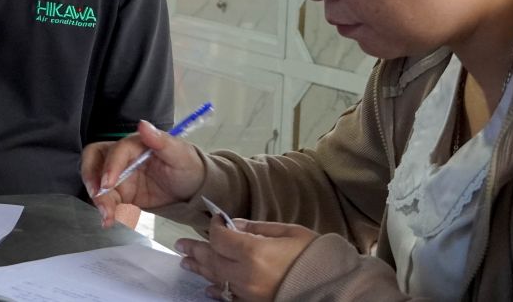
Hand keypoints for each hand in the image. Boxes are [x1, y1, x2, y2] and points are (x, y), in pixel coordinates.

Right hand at [82, 120, 204, 227]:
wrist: (193, 190)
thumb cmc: (187, 166)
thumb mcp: (179, 154)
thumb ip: (161, 140)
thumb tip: (143, 125)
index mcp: (135, 144)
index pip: (115, 151)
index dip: (109, 166)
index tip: (108, 184)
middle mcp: (122, 158)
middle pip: (94, 160)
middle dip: (91, 178)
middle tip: (97, 197)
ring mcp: (120, 177)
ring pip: (99, 184)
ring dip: (99, 200)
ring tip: (107, 217)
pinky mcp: (122, 194)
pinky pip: (108, 201)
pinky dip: (107, 211)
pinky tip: (110, 221)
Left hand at [176, 219, 318, 301]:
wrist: (333, 288)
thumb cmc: (314, 257)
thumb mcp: (288, 232)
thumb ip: (258, 227)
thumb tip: (235, 223)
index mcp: (253, 252)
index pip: (220, 237)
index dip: (215, 226)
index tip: (216, 219)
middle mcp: (245, 274)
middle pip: (212, 258)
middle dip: (196, 249)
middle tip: (180, 244)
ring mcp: (247, 292)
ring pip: (215, 278)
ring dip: (200, 268)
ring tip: (186, 261)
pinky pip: (228, 296)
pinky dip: (215, 290)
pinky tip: (206, 287)